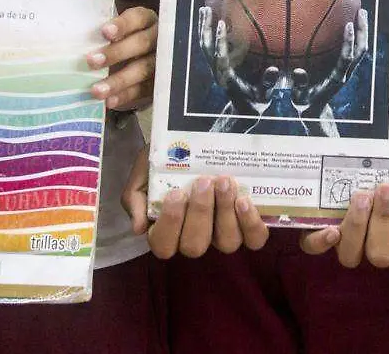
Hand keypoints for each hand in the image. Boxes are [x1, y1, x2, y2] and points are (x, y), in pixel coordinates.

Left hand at [88, 7, 157, 110]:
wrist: (138, 62)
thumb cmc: (119, 41)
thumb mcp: (114, 32)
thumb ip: (101, 33)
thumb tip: (70, 38)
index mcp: (146, 20)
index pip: (137, 18)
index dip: (122, 25)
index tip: (104, 32)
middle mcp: (158, 39)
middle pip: (142, 43)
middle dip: (117, 52)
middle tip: (91, 61)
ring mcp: (161, 62)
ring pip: (144, 69)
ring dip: (119, 80)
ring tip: (96, 90)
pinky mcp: (158, 83)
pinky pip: (144, 90)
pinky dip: (125, 95)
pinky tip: (109, 101)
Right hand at [121, 147, 268, 258]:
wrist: (193, 142)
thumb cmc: (167, 161)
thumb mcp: (143, 174)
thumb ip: (134, 198)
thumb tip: (139, 228)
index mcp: (168, 230)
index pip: (164, 246)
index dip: (171, 224)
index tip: (176, 193)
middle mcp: (196, 237)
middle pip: (196, 246)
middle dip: (200, 213)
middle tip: (202, 182)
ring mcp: (223, 233)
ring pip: (226, 243)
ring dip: (225, 214)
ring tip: (224, 183)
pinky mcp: (248, 225)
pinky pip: (255, 239)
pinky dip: (251, 224)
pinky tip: (244, 200)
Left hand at [199, 6, 274, 131]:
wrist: (243, 112)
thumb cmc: (256, 104)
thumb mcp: (264, 96)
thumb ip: (268, 84)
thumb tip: (274, 69)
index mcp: (227, 78)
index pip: (220, 56)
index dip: (220, 40)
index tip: (223, 23)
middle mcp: (217, 71)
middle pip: (206, 47)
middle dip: (205, 28)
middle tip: (207, 9)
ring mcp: (214, 68)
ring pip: (204, 45)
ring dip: (203, 27)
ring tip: (205, 8)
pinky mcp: (216, 65)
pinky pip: (208, 46)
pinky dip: (208, 32)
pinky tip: (212, 19)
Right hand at [292, 9, 368, 136]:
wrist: (316, 112)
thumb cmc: (305, 102)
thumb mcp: (299, 96)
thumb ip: (300, 84)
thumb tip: (298, 71)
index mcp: (336, 78)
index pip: (347, 57)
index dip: (349, 41)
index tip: (348, 24)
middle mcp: (346, 73)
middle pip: (361, 50)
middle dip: (363, 30)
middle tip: (360, 11)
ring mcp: (348, 70)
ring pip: (361, 49)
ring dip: (363, 31)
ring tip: (360, 12)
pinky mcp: (346, 68)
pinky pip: (355, 49)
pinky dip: (356, 35)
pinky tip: (350, 22)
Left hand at [300, 131, 388, 268]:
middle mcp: (379, 241)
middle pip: (380, 257)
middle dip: (384, 223)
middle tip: (386, 189)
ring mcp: (351, 233)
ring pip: (349, 255)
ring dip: (357, 228)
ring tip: (362, 195)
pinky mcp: (325, 219)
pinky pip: (313, 246)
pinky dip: (320, 242)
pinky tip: (331, 228)